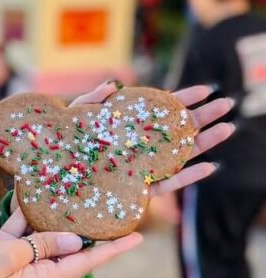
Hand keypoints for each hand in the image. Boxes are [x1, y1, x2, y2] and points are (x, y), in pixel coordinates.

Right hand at [0, 206, 142, 277]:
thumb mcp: (8, 256)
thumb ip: (42, 245)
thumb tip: (73, 237)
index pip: (86, 262)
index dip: (112, 249)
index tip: (138, 238)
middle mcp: (36, 271)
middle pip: (70, 246)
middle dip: (89, 227)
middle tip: (110, 206)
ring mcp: (19, 261)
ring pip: (46, 234)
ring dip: (58, 214)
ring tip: (77, 192)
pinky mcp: (1, 251)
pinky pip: (21, 229)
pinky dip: (27, 211)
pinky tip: (34, 190)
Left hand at [69, 80, 234, 197]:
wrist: (49, 183)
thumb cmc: (59, 148)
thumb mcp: (72, 121)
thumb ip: (91, 102)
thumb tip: (111, 84)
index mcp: (127, 128)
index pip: (160, 111)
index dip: (182, 100)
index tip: (205, 90)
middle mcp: (140, 149)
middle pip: (178, 131)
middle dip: (204, 117)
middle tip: (227, 104)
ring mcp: (142, 170)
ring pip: (180, 156)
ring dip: (205, 143)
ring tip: (228, 128)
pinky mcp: (138, 193)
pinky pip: (167, 185)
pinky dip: (188, 177)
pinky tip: (208, 167)